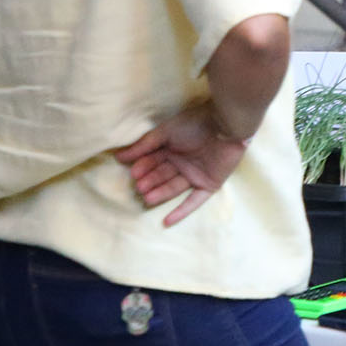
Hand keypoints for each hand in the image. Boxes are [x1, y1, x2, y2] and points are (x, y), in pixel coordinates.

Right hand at [114, 101, 249, 226]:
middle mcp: (183, 163)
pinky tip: (166, 222)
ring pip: (174, 188)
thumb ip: (144, 145)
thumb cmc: (195, 123)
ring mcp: (196, 174)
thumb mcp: (165, 132)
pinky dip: (182, 212)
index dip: (143, 167)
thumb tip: (119, 157)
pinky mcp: (210, 184)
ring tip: (146, 198)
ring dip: (160, 194)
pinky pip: (195, 201)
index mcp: (173, 149)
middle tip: (139, 187)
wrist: (226, 124)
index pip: (153, 161)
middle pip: (162, 176)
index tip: (133, 172)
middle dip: (150, 181)